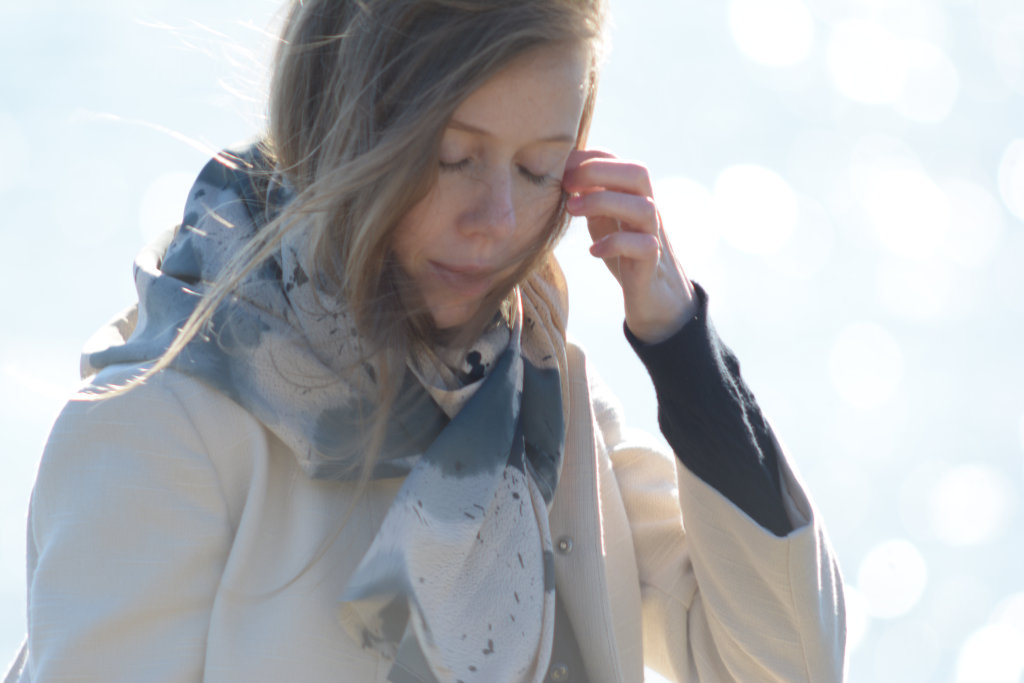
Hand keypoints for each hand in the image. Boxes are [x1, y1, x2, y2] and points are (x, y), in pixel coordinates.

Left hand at [562, 149, 696, 343]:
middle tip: (565, 185)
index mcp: (631, 195)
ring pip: (644, 207)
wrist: (654, 294)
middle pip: (638, 173)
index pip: (616, 160)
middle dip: (598, 171)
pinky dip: (616, 244)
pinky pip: (644, 246)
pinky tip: (593, 250)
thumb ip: (589, 197)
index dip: (586, 157)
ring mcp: (653, 234)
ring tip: (571, 211)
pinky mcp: (652, 263)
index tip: (558, 169)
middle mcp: (647, 208)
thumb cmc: (624, 251)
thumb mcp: (603, 218)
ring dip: (603, 202)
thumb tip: (558, 175)